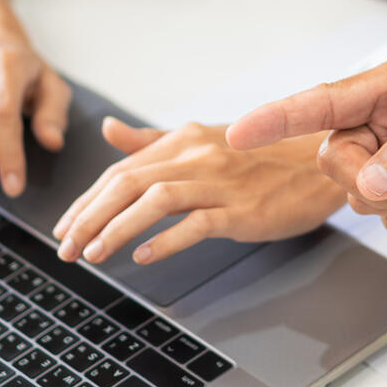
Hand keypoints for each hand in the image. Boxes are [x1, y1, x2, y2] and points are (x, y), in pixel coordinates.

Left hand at [52, 119, 343, 264]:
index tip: (65, 226)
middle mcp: (198, 156)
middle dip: (89, 216)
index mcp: (184, 139)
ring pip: (155, 200)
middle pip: (128, 182)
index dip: (87, 199)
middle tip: (64, 247)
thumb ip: (153, 140)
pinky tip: (144, 256)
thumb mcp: (205, 140)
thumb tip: (108, 129)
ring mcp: (221, 182)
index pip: (121, 169)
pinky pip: (198, 223)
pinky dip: (167, 240)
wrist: (322, 161)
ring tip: (92, 254)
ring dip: (117, 229)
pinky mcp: (244, 208)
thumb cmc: (264, 156)